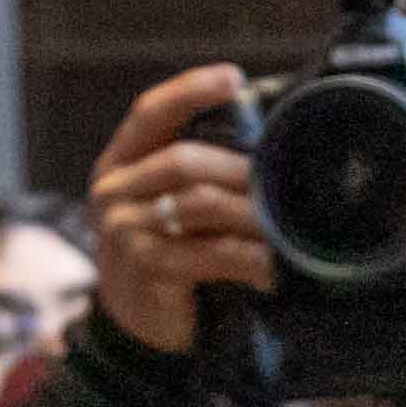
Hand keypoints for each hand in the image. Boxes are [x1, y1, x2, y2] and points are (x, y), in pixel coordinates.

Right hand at [80, 66, 267, 358]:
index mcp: (122, 162)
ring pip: (199, 203)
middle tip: (289, 182)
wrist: (139, 328)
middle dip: (242, 170)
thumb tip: (269, 137)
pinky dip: (249, 259)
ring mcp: (124, 230)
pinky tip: (273, 269)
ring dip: (253, 215)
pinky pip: (208, 253)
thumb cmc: (171, 254)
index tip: (233, 78)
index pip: (151, 112)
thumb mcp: (174, 204)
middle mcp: (114, 190)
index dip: (189, 90)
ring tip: (290, 228)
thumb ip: (202, 171)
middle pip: (183, 159)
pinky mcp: (145, 268)